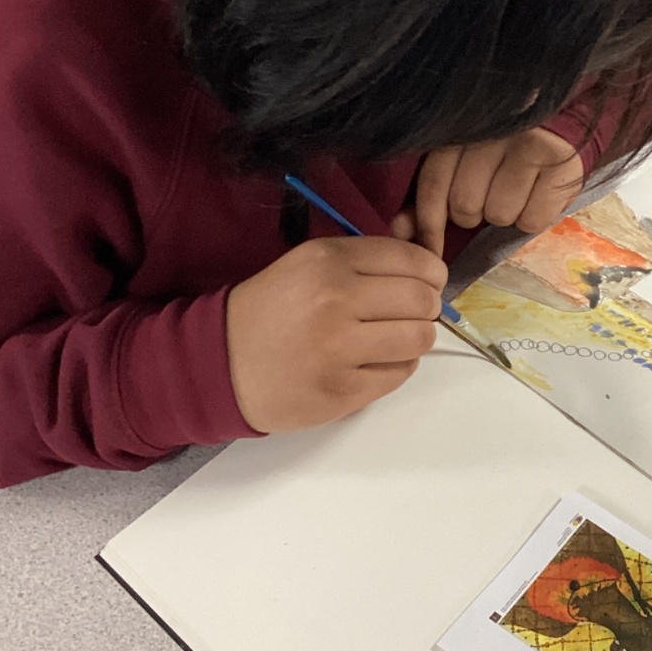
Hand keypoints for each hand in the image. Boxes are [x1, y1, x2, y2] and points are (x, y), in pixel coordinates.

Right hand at [225, 237, 447, 432]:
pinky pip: (400, 374)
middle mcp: (335, 300)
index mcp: (328, 261)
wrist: (220, 363)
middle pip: (422, 299)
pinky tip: (374, 361)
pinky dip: (397, 366)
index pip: (411, 259)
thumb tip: (425, 270)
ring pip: (419, 338)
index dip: (431, 272)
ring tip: (395, 338)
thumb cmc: (269, 311)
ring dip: (416, 337)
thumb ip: (361, 261)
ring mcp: (339, 349)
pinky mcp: (343, 391)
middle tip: (414, 313)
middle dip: (427, 306)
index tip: (429, 282)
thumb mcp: (307, 264)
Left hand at [394, 128, 584, 256]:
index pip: (433, 184)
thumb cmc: (503, 143)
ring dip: (505, 214)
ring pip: (499, 215)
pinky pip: (533, 220)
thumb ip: (430, 193)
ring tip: (516, 190)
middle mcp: (492, 132)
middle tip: (489, 194)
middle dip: (473, 213)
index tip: (430, 251)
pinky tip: (537, 194)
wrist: (562, 115)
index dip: (428, 224)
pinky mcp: (561, 163)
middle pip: (465, 206)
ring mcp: (529, 145)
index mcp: (460, 128)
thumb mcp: (461, 158)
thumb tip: (400, 230)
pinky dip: (533, 217)